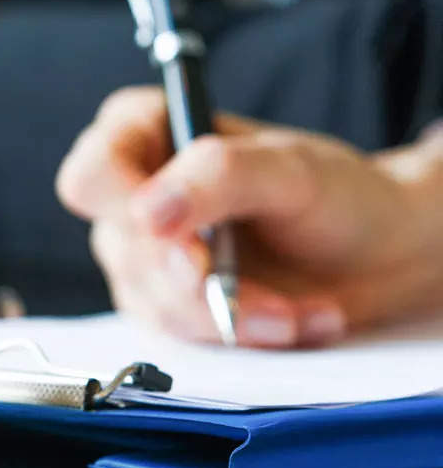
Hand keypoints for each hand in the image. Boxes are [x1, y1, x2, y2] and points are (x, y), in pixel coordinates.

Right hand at [56, 86, 442, 346]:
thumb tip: (146, 213)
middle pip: (123, 251)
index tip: (192, 245)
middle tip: (270, 295)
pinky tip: (291, 320)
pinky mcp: (161, 304)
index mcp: (141, 131)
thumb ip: (217, 177)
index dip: (128, 214)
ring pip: (151, 302)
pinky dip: (242, 335)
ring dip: (233, 316)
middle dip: (202, 282)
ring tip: (300, 311)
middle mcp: (129, 192)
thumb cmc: (334, 193)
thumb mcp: (288, 169)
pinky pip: (179, 335)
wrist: (376, 256)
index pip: (90, 176)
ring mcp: (140, 253)